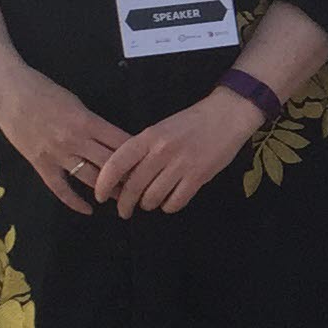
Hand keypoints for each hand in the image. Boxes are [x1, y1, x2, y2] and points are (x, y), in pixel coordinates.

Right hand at [0, 64, 134, 215]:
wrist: (8, 92)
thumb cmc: (44, 91)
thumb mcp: (76, 102)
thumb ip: (93, 123)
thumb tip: (113, 139)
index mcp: (87, 121)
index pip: (120, 142)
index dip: (138, 156)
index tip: (151, 165)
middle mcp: (75, 140)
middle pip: (110, 164)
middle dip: (128, 177)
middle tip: (143, 187)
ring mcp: (57, 154)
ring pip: (89, 178)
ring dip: (107, 190)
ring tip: (123, 199)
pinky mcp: (40, 164)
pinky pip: (60, 188)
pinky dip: (74, 201)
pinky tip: (88, 210)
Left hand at [93, 88, 265, 217]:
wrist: (227, 115)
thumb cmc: (192, 121)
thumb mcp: (161, 129)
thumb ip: (143, 150)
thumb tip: (126, 176)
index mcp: (148, 137)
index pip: (117, 163)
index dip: (104, 183)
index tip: (100, 196)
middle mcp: (161, 151)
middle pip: (133, 186)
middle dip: (125, 204)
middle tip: (124, 211)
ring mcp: (181, 165)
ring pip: (153, 197)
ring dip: (148, 204)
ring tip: (150, 203)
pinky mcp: (199, 177)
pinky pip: (175, 201)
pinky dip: (169, 206)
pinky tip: (170, 201)